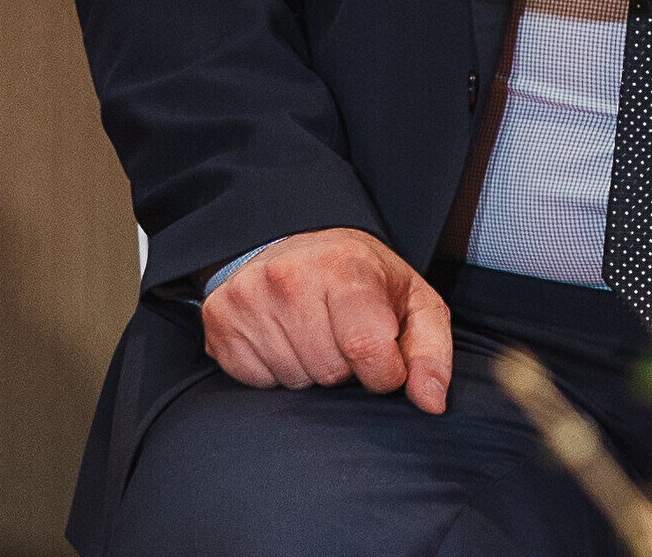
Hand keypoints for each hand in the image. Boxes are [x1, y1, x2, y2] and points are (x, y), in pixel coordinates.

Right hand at [200, 228, 452, 411]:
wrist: (300, 248)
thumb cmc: (366, 282)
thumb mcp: (414, 303)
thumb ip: (431, 353)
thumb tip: (431, 403)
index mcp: (345, 266)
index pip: (366, 346)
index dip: (384, 372)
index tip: (386, 363)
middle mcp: (289, 277)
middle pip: (328, 372)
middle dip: (347, 370)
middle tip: (345, 338)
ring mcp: (248, 299)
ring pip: (293, 382)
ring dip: (312, 372)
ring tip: (316, 336)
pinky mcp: (219, 322)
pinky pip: (256, 383)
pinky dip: (277, 374)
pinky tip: (285, 341)